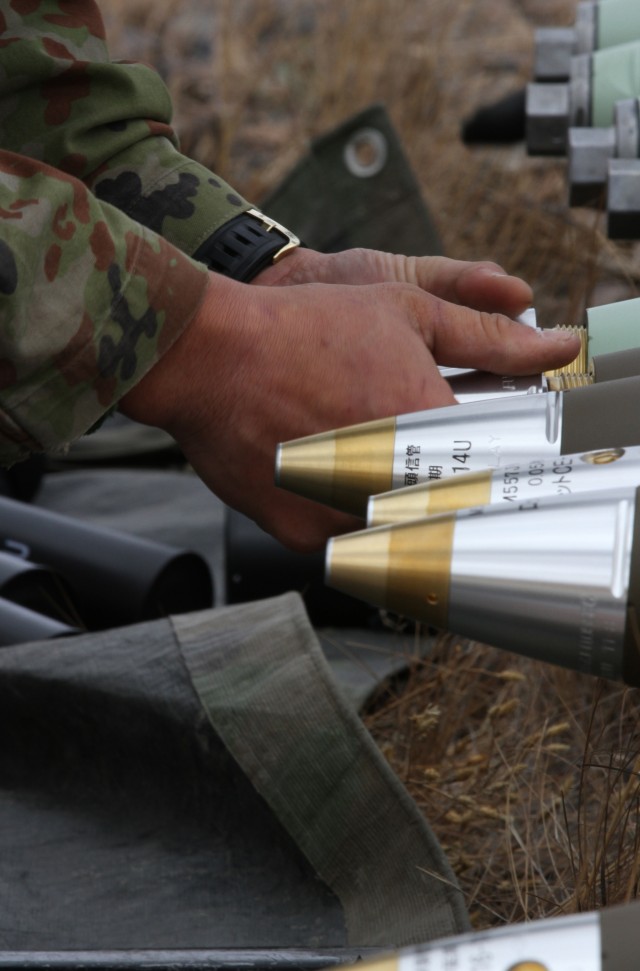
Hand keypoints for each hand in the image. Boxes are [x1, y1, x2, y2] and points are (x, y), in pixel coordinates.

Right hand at [121, 252, 579, 550]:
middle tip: (401, 442)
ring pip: (396, 530)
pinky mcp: (304, 538)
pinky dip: (346, 513)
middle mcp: (387, 481)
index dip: (491, 458)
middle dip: (441, 480)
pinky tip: (323, 469)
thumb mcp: (405, 312)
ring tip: (351, 448)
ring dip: (391, 501)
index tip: (475, 449)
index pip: (497, 469)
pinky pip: (347, 541)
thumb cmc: (303, 329)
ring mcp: (342, 516)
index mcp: (426, 427)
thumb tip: (555, 346)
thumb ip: (487, 337)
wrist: (209, 357)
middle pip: (447, 505)